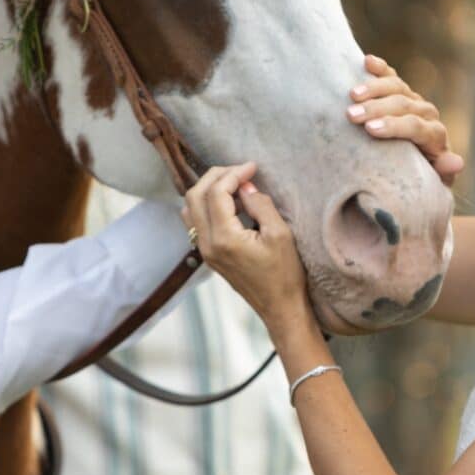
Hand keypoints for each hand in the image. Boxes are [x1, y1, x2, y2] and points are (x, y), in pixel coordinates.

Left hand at [180, 164, 311, 334]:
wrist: (280, 308)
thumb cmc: (285, 274)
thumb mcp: (280, 234)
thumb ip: (260, 205)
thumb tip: (245, 186)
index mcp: (224, 238)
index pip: (216, 192)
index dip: (233, 174)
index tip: (253, 167)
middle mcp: (207, 243)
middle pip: (195, 195)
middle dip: (216, 176)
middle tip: (241, 170)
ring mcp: (204, 250)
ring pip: (190, 207)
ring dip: (208, 189)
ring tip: (234, 183)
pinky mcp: (208, 254)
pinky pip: (196, 220)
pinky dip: (206, 204)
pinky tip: (229, 201)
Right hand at [347, 55, 464, 185]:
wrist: (419, 164)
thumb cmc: (420, 177)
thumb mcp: (433, 180)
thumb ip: (443, 171)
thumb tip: (456, 162)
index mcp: (435, 136)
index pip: (416, 127)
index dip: (394, 126)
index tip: (370, 130)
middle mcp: (426, 114)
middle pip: (403, 105)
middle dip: (376, 109)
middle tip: (351, 115)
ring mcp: (413, 100)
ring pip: (397, 87)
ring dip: (373, 88)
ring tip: (351, 95)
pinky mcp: (401, 92)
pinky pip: (391, 75)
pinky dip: (380, 68)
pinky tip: (367, 61)